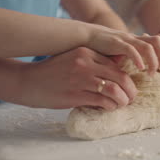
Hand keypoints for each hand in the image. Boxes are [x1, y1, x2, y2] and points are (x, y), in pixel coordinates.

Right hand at [17, 47, 137, 109]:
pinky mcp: (75, 95)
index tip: (128, 86)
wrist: (28, 82)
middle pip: (120, 76)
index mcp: (86, 52)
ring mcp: (80, 79)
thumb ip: (93, 61)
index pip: (116, 64)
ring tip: (122, 104)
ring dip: (123, 100)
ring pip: (114, 90)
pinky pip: (102, 101)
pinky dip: (110, 106)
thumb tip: (118, 67)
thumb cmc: (52, 72)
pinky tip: (109, 108)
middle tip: (131, 98)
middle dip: (130, 90)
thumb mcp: (73, 59)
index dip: (126, 77)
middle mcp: (85, 63)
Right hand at [85, 25, 159, 73]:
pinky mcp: (115, 43)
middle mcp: (134, 38)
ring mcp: (125, 40)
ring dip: (154, 60)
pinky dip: (138, 58)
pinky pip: (131, 49)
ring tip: (152, 73)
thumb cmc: (103, 49)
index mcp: (137, 40)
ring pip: (148, 46)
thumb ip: (129, 60)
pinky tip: (140, 68)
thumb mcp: (119, 54)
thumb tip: (136, 76)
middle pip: (159, 40)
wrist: (83, 38)